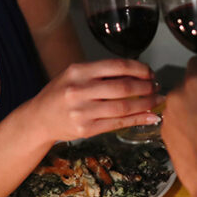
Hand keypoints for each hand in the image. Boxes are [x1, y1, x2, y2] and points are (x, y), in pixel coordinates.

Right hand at [37, 58, 163, 141]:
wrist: (39, 119)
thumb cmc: (61, 93)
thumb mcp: (75, 75)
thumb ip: (101, 73)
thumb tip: (137, 73)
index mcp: (78, 71)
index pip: (117, 66)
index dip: (139, 69)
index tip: (150, 72)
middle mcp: (80, 90)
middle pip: (123, 87)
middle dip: (146, 87)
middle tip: (156, 86)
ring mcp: (83, 112)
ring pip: (124, 107)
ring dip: (146, 103)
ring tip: (157, 99)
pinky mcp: (86, 129)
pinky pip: (119, 124)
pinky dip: (138, 119)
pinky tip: (151, 116)